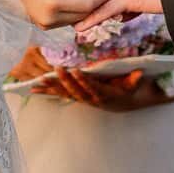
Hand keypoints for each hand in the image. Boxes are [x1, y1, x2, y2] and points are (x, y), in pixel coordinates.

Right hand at [6, 0, 106, 28]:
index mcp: (53, 2)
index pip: (87, 3)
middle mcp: (50, 19)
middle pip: (84, 13)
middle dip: (98, 2)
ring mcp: (46, 25)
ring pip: (77, 18)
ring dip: (88, 7)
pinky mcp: (43, 26)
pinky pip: (67, 19)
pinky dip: (77, 10)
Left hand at [27, 66, 145, 105]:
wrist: (121, 103)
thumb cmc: (126, 90)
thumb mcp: (132, 85)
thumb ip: (134, 80)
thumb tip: (138, 74)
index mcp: (102, 94)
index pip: (91, 87)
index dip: (83, 80)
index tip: (76, 71)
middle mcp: (89, 98)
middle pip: (75, 90)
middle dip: (65, 80)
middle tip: (56, 69)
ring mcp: (81, 99)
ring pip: (64, 94)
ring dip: (51, 88)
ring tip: (38, 83)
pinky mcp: (75, 97)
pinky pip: (60, 95)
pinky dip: (48, 91)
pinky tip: (34, 89)